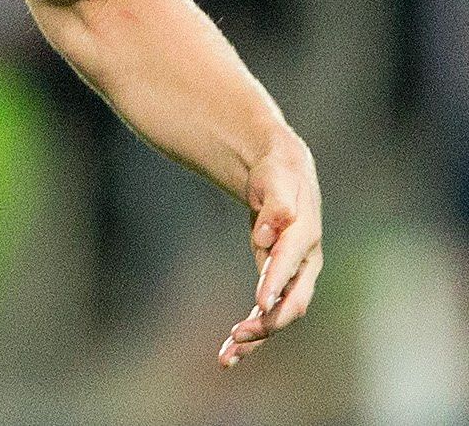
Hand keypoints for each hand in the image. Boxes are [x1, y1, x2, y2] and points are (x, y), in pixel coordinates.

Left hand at [220, 135, 321, 366]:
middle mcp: (304, 264)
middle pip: (292, 301)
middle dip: (269, 321)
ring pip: (278, 316)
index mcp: (305, 237)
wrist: (284, 175)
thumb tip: (268, 230)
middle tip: (239, 333)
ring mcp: (292, 277)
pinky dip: (250, 333)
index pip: (291, 262)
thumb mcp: (277, 179)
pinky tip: (228, 353)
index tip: (260, 300)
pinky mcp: (275, 284)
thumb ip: (276, 204)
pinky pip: (265, 314)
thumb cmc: (278, 175)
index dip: (276, 280)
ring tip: (227, 357)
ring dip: (256, 337)